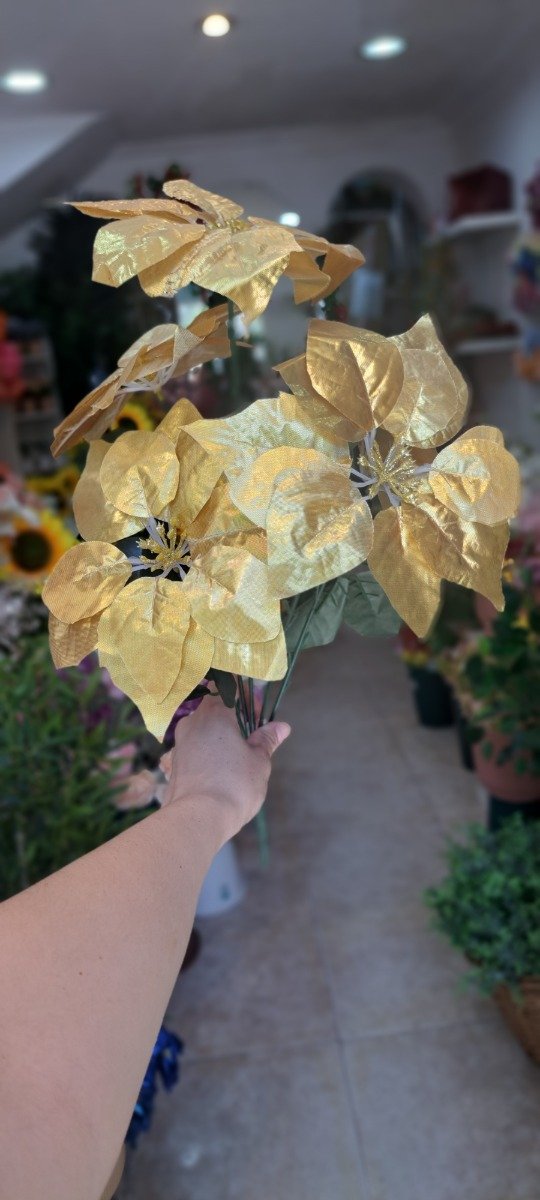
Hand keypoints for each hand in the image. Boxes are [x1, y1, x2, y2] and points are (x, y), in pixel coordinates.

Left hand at [161, 696, 289, 840]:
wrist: (197, 818)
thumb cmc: (234, 785)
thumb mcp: (259, 762)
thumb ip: (267, 741)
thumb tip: (281, 726)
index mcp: (215, 714)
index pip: (229, 691)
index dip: (245, 699)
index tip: (258, 713)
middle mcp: (193, 722)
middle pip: (213, 710)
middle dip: (231, 719)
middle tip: (250, 736)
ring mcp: (180, 743)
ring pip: (201, 730)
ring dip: (217, 737)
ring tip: (236, 757)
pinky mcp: (174, 764)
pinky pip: (193, 750)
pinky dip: (206, 754)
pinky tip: (219, 772)